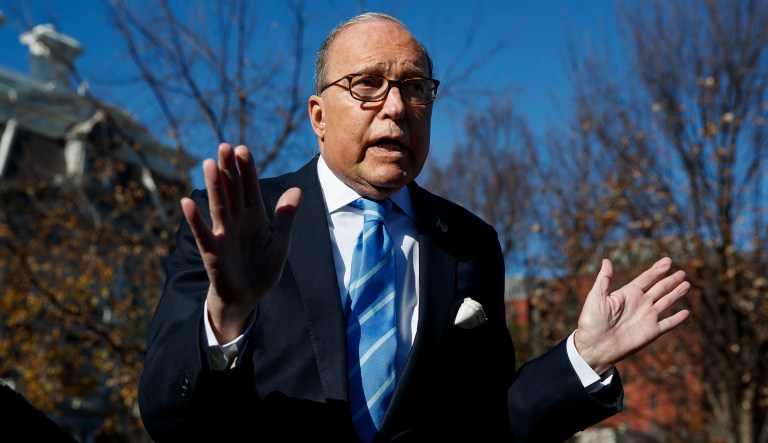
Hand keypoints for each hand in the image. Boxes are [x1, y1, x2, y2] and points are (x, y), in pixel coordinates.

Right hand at [181, 143, 301, 341]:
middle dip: (228, 170)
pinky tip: (187, 202)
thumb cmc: (262, 270)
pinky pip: (203, 233)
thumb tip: (296, 190)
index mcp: (256, 217)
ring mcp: (223, 235)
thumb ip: (286, 218)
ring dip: (214, 186)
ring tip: (208, 164)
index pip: (250, 188)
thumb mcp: (280, 244)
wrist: (247, 298)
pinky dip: (195, 219)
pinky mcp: (213, 252)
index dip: (246, 170)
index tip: (242, 149)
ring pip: (219, 206)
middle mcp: (237, 221)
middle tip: (223, 146)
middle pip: (232, 191)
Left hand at [574, 257, 689, 374]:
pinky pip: (668, 324)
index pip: (646, 278)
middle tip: (682, 273)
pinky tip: (686, 312)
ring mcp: (647, 318)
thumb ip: (604, 279)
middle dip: (671, 280)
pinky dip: (677, 319)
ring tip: (687, 285)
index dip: (657, 269)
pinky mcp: (651, 332)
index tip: (668, 261)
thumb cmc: (591, 321)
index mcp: (628, 294)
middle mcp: (640, 304)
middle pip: (660, 289)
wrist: (594, 346)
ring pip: (666, 302)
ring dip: (677, 294)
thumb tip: (606, 260)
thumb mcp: (596, 297)